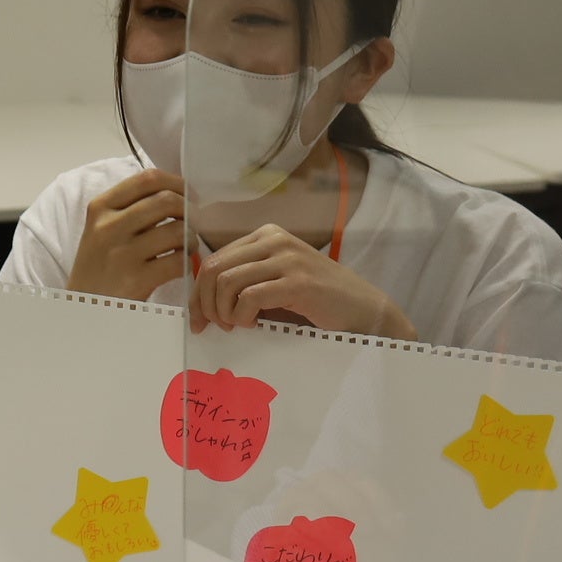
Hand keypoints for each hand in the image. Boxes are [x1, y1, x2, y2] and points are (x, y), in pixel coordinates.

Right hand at [64, 168, 187, 302]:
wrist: (83, 309)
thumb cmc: (99, 268)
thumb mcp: (101, 230)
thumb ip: (130, 210)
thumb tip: (175, 193)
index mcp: (101, 208)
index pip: (148, 179)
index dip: (177, 183)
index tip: (188, 195)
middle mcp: (108, 227)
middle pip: (166, 200)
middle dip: (188, 209)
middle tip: (193, 221)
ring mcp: (122, 254)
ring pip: (176, 230)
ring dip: (191, 237)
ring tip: (188, 246)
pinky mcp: (135, 280)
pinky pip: (177, 261)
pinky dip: (186, 262)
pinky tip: (181, 266)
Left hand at [188, 224, 414, 340]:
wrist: (362, 308)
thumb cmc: (317, 300)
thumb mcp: (277, 280)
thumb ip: (246, 280)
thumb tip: (204, 301)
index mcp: (266, 236)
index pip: (214, 259)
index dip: (198, 293)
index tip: (199, 320)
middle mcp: (274, 240)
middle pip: (214, 268)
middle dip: (205, 303)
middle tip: (214, 326)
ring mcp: (287, 259)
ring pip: (227, 282)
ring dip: (223, 311)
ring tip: (236, 325)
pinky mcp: (297, 283)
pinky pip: (249, 297)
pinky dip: (242, 316)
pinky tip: (253, 324)